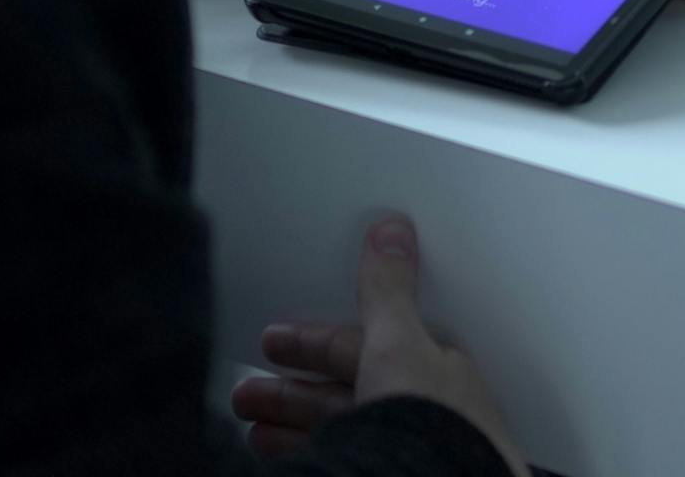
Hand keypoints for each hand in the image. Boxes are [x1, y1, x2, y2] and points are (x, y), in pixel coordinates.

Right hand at [231, 215, 527, 476]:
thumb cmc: (434, 425)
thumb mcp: (401, 344)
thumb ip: (388, 293)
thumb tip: (393, 232)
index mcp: (436, 372)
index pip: (368, 346)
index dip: (318, 341)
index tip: (275, 339)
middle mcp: (424, 412)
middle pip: (349, 390)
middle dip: (294, 388)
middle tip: (248, 391)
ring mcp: (405, 446)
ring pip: (340, 428)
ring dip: (291, 421)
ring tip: (252, 425)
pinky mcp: (385, 468)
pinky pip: (339, 454)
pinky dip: (304, 449)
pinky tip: (279, 451)